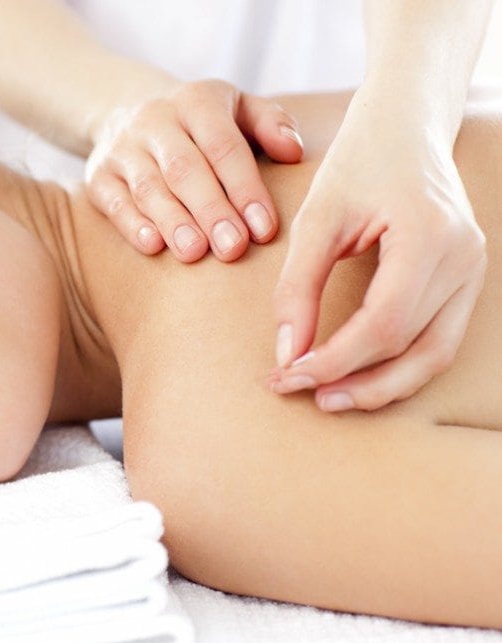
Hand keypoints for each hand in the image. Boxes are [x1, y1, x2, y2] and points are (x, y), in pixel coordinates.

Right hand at [85, 79, 303, 259]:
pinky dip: (132, 224)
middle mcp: (155, 120)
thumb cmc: (202, 124)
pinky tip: (153, 246)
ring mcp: (122, 148)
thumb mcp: (239, 109)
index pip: (223, 146)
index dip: (244, 188)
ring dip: (173, 222)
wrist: (128, 112)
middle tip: (232, 249)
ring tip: (195, 254)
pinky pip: (113, 201)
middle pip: (184, 168)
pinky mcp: (98, 174)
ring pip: (148, 187)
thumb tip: (294, 152)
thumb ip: (271, 124)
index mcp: (196, 101)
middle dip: (210, 210)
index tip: (264, 228)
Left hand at [269, 98, 486, 411]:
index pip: (384, 323)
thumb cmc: (356, 164)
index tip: (286, 373)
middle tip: (299, 392)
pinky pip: (437, 340)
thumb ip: (297, 288)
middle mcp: (464, 258)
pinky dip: (398, 366)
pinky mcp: (467, 280)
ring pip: (433, 355)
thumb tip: (285, 354)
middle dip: (354, 382)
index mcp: (429, 235)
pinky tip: (356, 376)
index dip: (334, 359)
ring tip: (326, 397)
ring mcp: (474, 271)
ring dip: (380, 386)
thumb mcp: (315, 219)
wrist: (404, 128)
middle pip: (412, 348)